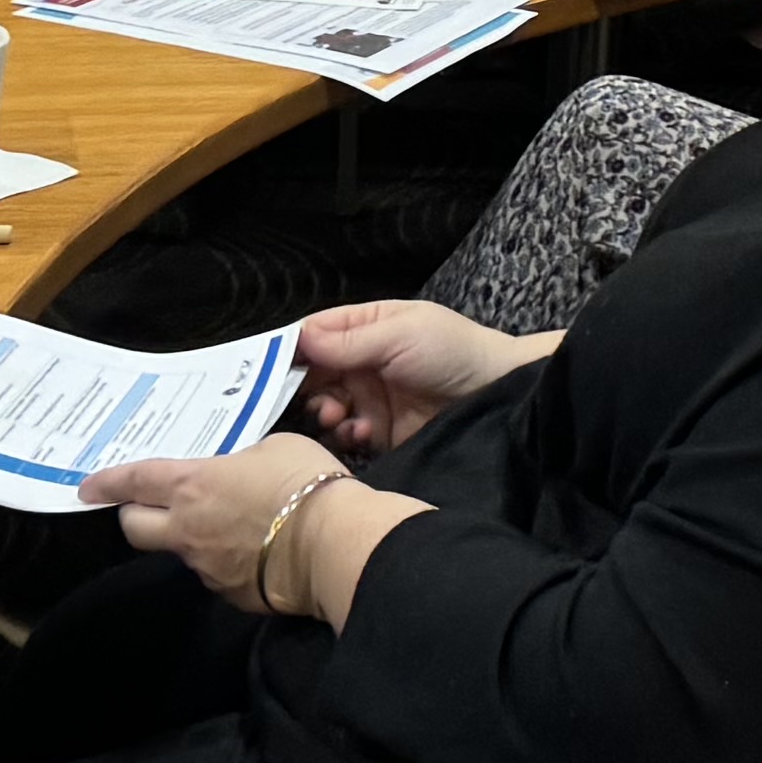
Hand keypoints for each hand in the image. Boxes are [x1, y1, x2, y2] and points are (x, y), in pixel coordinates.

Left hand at [94, 430, 348, 602]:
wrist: (335, 544)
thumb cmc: (305, 484)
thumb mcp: (274, 447)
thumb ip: (242, 461)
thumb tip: (237, 475)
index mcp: (192, 486)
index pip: (134, 482)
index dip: (107, 482)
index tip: (86, 487)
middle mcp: (187, 531)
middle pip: (136, 528)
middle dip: (134, 515)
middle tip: (149, 505)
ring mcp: (207, 568)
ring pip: (179, 552)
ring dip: (190, 538)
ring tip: (225, 525)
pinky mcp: (231, 595)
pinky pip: (216, 574)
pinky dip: (226, 560)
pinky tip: (254, 550)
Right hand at [289, 298, 537, 453]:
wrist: (499, 395)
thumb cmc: (453, 350)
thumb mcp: (401, 335)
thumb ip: (348, 340)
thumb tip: (297, 337)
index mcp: (365, 328)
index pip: (314, 334)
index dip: (288, 350)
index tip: (263, 368)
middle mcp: (361, 362)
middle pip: (312, 374)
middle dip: (301, 388)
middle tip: (307, 398)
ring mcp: (370, 398)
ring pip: (325, 406)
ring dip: (324, 412)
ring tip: (336, 416)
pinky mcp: (380, 431)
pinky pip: (347, 434)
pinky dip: (346, 434)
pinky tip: (359, 432)